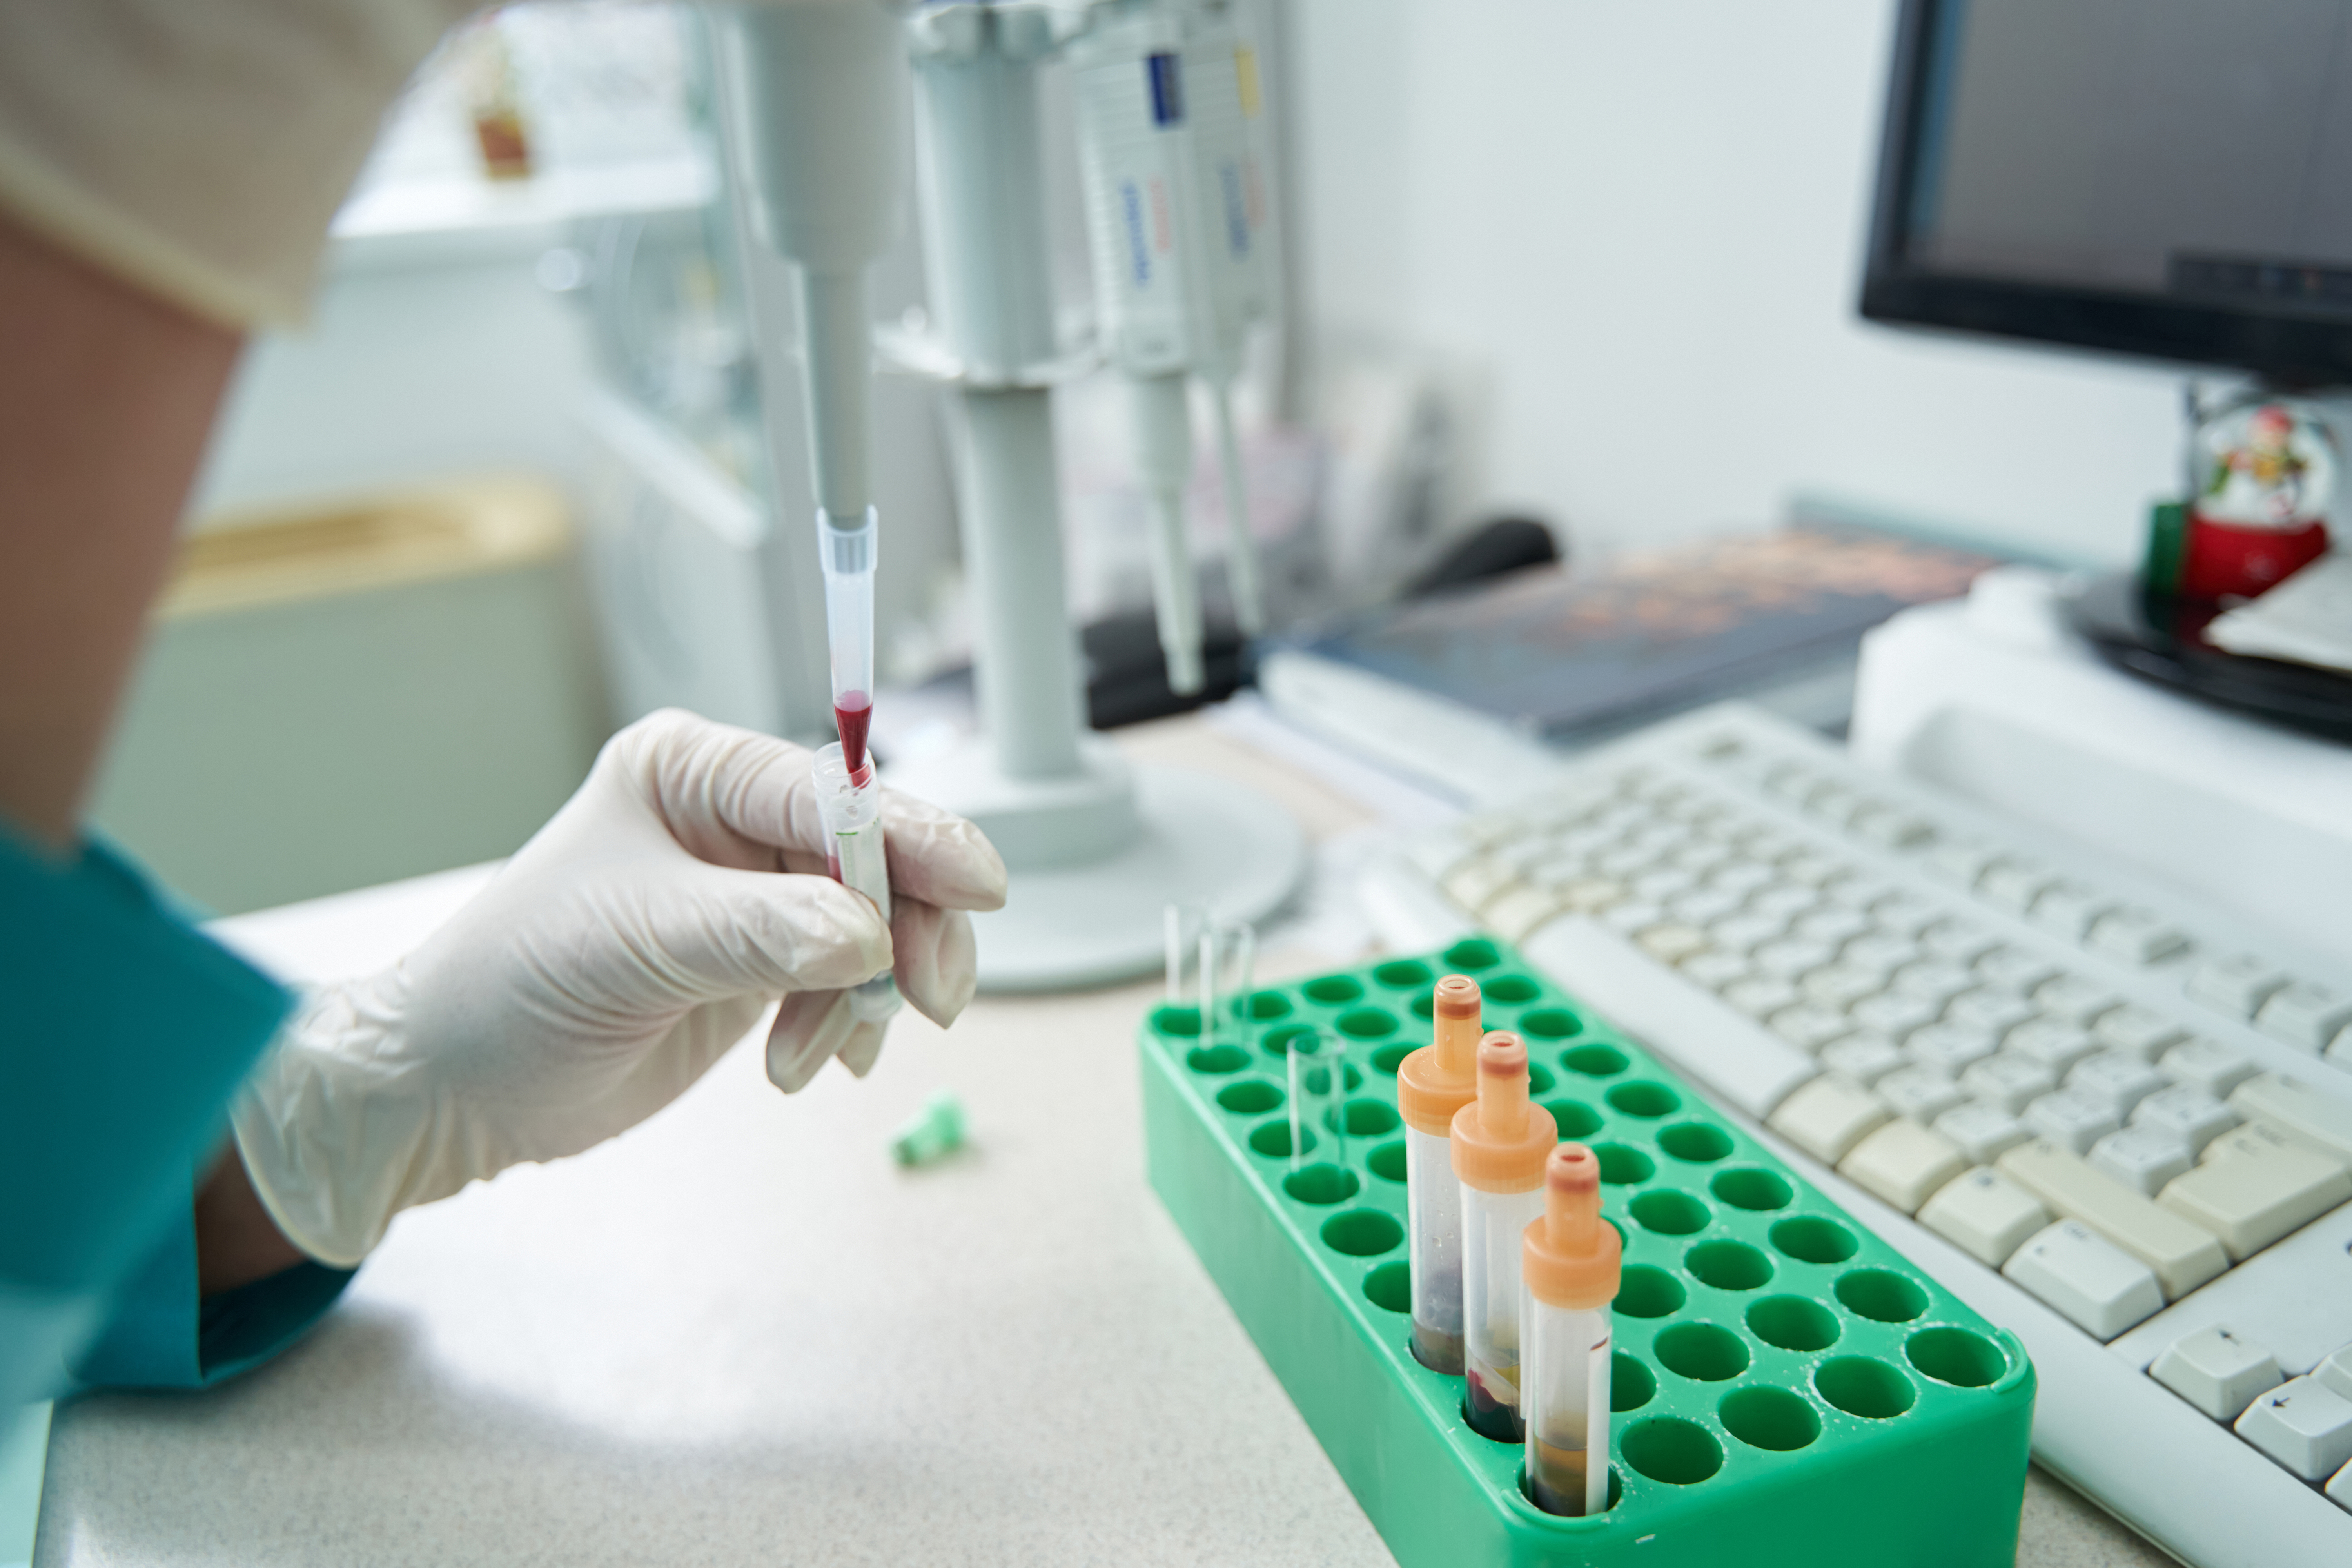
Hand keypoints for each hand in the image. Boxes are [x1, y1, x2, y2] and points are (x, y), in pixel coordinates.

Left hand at [230, 710, 1006, 1265]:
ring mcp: (755, 895)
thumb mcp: (636, 944)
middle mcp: (732, 821)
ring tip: (819, 1054)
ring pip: (879, 925)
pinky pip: (853, 981)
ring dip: (870, 995)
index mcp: (693, 771)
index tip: (979, 886)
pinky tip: (808, 1064)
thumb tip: (867, 936)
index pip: (831, 790)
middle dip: (912, 927)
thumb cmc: (512, 988)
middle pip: (877, 855)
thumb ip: (759, 931)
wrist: (458, 1088)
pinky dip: (847, 1025)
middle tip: (930, 999)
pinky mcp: (764, 963)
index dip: (915, 835)